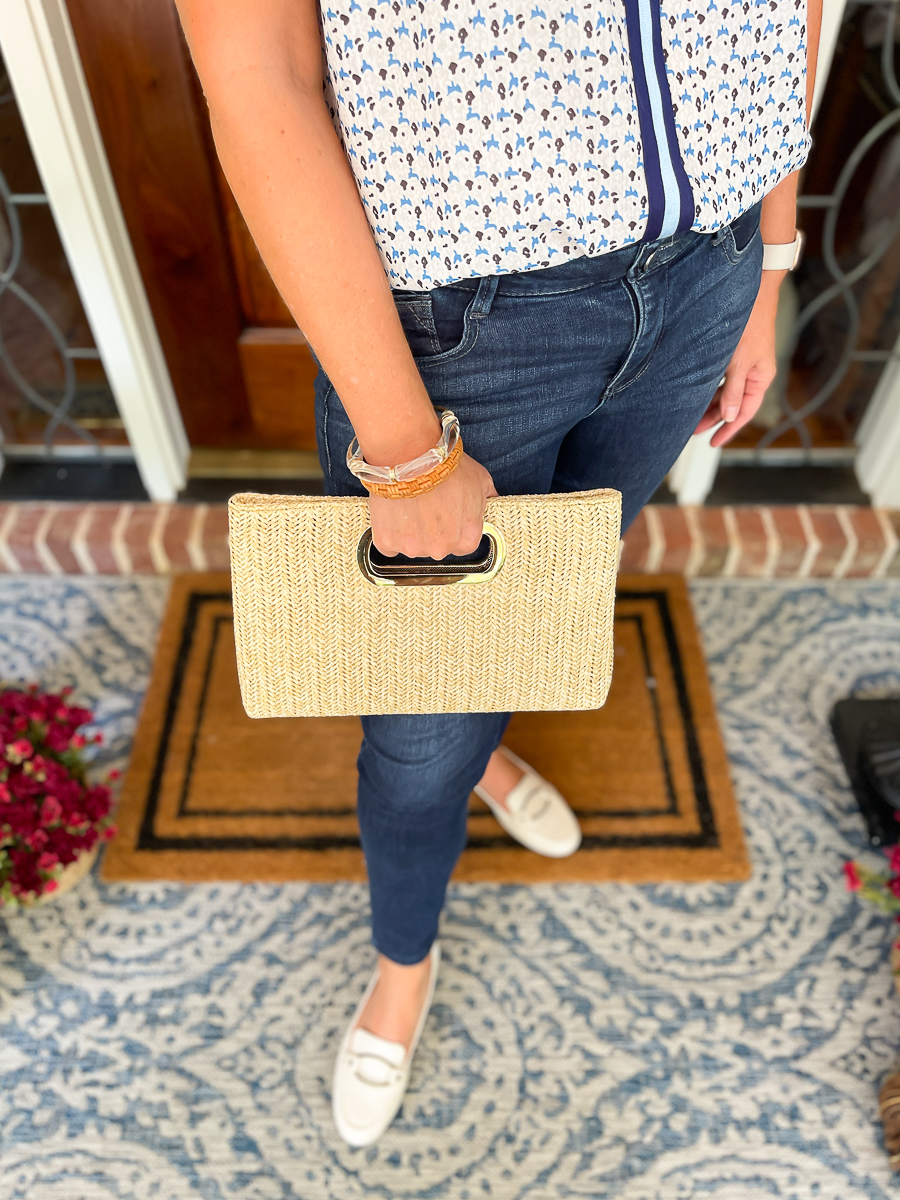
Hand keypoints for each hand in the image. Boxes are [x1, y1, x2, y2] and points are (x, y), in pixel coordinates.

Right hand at [368, 451, 497, 558]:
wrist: (412, 456)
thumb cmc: (446, 466)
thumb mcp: (481, 480)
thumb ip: (487, 499)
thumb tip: (491, 502)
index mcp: (467, 539)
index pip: (462, 544)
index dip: (454, 526)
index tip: (446, 513)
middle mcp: (441, 549)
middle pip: (436, 546)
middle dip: (432, 530)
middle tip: (427, 505)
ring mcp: (412, 548)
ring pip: (411, 545)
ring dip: (410, 531)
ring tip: (409, 504)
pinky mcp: (387, 541)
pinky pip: (388, 543)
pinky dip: (389, 531)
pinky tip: (393, 512)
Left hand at [694, 271, 784, 447]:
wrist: (753, 291)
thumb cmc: (750, 323)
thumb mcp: (740, 361)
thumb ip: (734, 390)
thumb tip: (731, 417)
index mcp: (761, 378)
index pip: (745, 413)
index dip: (728, 430)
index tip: (713, 443)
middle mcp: (754, 373)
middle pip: (733, 404)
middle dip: (713, 418)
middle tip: (692, 431)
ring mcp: (744, 364)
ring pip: (725, 391)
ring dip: (709, 404)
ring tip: (690, 415)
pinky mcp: (735, 354)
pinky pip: (721, 378)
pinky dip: (710, 388)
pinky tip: (696, 393)